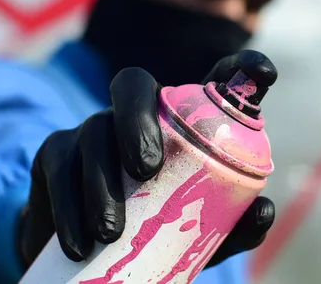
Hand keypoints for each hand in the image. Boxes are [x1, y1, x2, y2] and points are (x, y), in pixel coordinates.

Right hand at [18, 50, 277, 269]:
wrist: (88, 250)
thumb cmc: (155, 230)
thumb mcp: (198, 231)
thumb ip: (232, 223)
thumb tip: (263, 211)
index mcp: (179, 123)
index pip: (209, 81)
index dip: (241, 69)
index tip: (265, 72)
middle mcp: (135, 115)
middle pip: (132, 84)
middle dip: (136, 117)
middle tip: (146, 168)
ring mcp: (92, 130)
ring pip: (92, 130)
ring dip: (99, 179)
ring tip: (110, 231)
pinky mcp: (55, 155)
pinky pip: (57, 165)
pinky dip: (66, 204)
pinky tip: (80, 242)